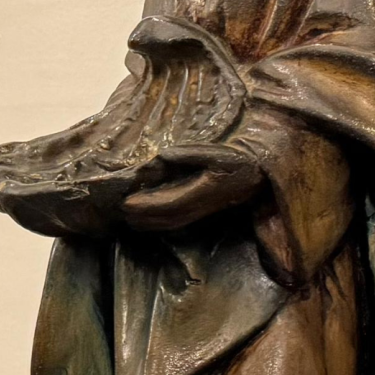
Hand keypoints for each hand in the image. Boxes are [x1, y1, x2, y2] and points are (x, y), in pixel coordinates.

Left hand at [118, 142, 261, 232]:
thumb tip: (161, 157)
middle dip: (141, 216)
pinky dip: (157, 223)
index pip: (170, 202)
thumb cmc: (234, 159)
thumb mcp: (214, 151)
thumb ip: (187, 154)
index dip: (147, 205)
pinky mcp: (201, 213)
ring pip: (169, 223)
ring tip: (125, 215)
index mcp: (204, 190)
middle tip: (118, 209)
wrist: (256, 175)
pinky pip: (175, 222)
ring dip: (147, 222)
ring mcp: (201, 212)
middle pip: (166, 217)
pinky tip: (143, 220)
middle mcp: (201, 205)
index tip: (126, 203)